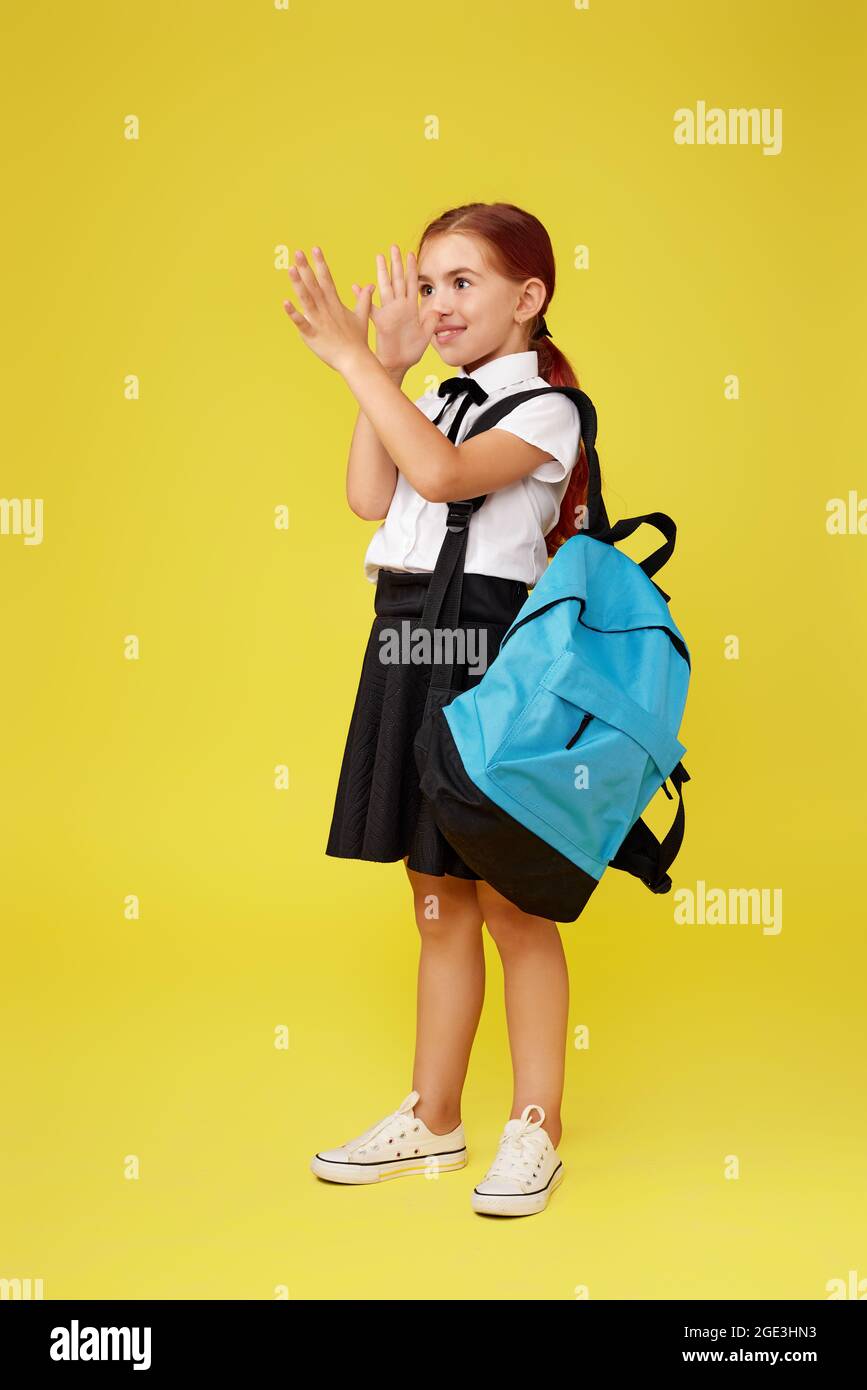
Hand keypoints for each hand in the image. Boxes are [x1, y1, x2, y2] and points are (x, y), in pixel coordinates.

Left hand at [282, 247, 373, 372]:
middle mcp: (326, 309)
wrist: (355, 360)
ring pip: (306, 299)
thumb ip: (363, 299)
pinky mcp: (312, 335)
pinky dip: (293, 314)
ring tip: (291, 269)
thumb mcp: (362, 316)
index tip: (315, 249)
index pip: (327, 279)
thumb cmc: (358, 340)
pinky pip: (301, 323)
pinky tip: (285, 303)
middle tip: (298, 252)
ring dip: (298, 284)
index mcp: (335, 303)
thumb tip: (370, 285)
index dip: (321, 263)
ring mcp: (319, 321)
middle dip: (306, 268)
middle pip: (314, 285)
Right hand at [354, 245, 438, 374]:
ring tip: (379, 257)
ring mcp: (389, 312)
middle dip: (396, 263)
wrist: (399, 363)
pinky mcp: (380, 320)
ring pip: (385, 287)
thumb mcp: (426, 334)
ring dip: (382, 272)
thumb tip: (439, 308)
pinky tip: (357, 285)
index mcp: (411, 308)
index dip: (412, 269)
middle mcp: (399, 306)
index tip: (411, 253)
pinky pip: (370, 307)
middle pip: (397, 280)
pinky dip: (363, 297)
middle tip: (394, 247)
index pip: (412, 284)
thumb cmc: (411, 351)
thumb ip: (432, 320)